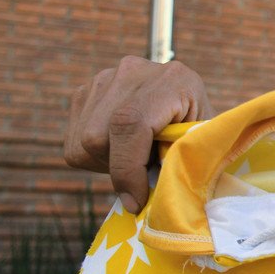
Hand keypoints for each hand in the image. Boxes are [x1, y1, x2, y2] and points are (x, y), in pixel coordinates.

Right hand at [64, 56, 213, 213]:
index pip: (129, 124)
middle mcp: (133, 71)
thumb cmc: (199, 131)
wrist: (187, 99)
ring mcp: (105, 78)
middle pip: (98, 137)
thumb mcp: (201, 144)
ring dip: (106, 164)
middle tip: (143, 177)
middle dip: (118, 170)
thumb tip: (141, 201)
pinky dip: (94, 157)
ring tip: (136, 159)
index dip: (127, 169)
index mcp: (172, 80)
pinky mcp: (86, 91)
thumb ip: (176, 163)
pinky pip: (73, 141)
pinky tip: (120, 149)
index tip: (136, 201)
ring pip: (83, 142)